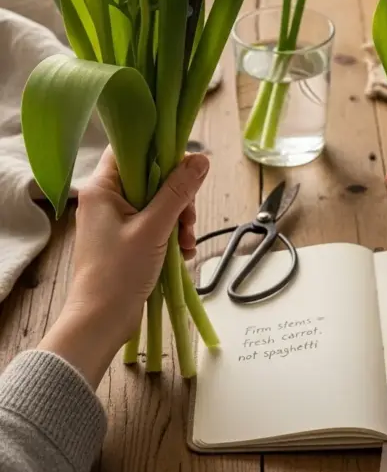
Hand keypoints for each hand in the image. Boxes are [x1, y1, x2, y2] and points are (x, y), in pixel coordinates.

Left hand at [40, 149, 208, 386]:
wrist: (100, 322)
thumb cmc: (118, 273)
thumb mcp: (153, 228)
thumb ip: (177, 192)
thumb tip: (200, 159)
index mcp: (102, 188)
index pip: (129, 149)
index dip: (157, 150)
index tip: (184, 164)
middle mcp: (106, 199)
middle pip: (150, 178)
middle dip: (176, 197)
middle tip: (188, 218)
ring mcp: (115, 221)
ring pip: (156, 203)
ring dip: (177, 219)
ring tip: (186, 243)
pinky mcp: (125, 240)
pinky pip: (154, 224)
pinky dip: (170, 235)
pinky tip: (182, 253)